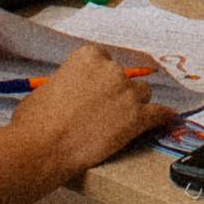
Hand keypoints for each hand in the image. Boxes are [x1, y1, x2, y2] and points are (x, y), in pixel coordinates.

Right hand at [3, 45, 173, 178]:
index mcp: (88, 56)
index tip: (96, 88)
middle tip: (103, 111)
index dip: (100, 77)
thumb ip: (67, 83)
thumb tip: (72, 92)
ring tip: (120, 121)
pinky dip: (162, 117)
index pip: (104, 60)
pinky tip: (167, 118)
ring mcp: (127, 93)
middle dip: (116, 92)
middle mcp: (112, 69)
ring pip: (142, 93)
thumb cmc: (36, 120)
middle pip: (124, 77)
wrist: (43, 147)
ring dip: (134, 105)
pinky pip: (158, 114)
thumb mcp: (48, 89)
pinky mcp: (137, 118)